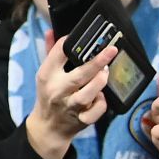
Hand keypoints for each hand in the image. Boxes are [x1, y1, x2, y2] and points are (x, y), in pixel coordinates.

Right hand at [27, 35, 113, 158]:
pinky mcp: (81, 119)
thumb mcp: (46, 74)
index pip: (57, 54)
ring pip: (88, 94)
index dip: (69, 42)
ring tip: (105, 73)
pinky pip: (97, 110)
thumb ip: (51, 52)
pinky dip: (101, 103)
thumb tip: (51, 30)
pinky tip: (101, 97)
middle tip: (112, 49)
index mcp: (47, 76)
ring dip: (100, 82)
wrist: (47, 127)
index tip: (81, 35)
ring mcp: (69, 106)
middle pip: (79, 75)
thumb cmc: (49, 96)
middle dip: (97, 62)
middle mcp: (57, 90)